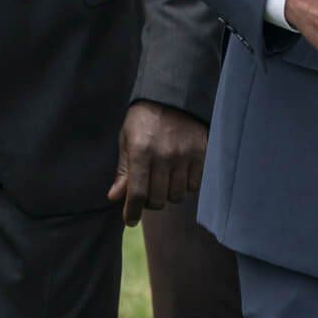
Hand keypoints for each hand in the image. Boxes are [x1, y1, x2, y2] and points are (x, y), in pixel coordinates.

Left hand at [107, 100, 208, 226]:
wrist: (174, 96)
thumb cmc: (143, 118)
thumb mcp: (126, 139)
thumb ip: (123, 169)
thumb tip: (115, 196)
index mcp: (141, 151)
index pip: (137, 193)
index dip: (132, 212)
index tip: (130, 221)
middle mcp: (164, 155)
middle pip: (158, 199)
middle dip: (150, 203)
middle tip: (147, 194)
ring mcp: (185, 155)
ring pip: (177, 195)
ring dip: (169, 195)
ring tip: (164, 184)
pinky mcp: (202, 153)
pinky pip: (194, 185)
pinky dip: (185, 186)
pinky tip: (179, 177)